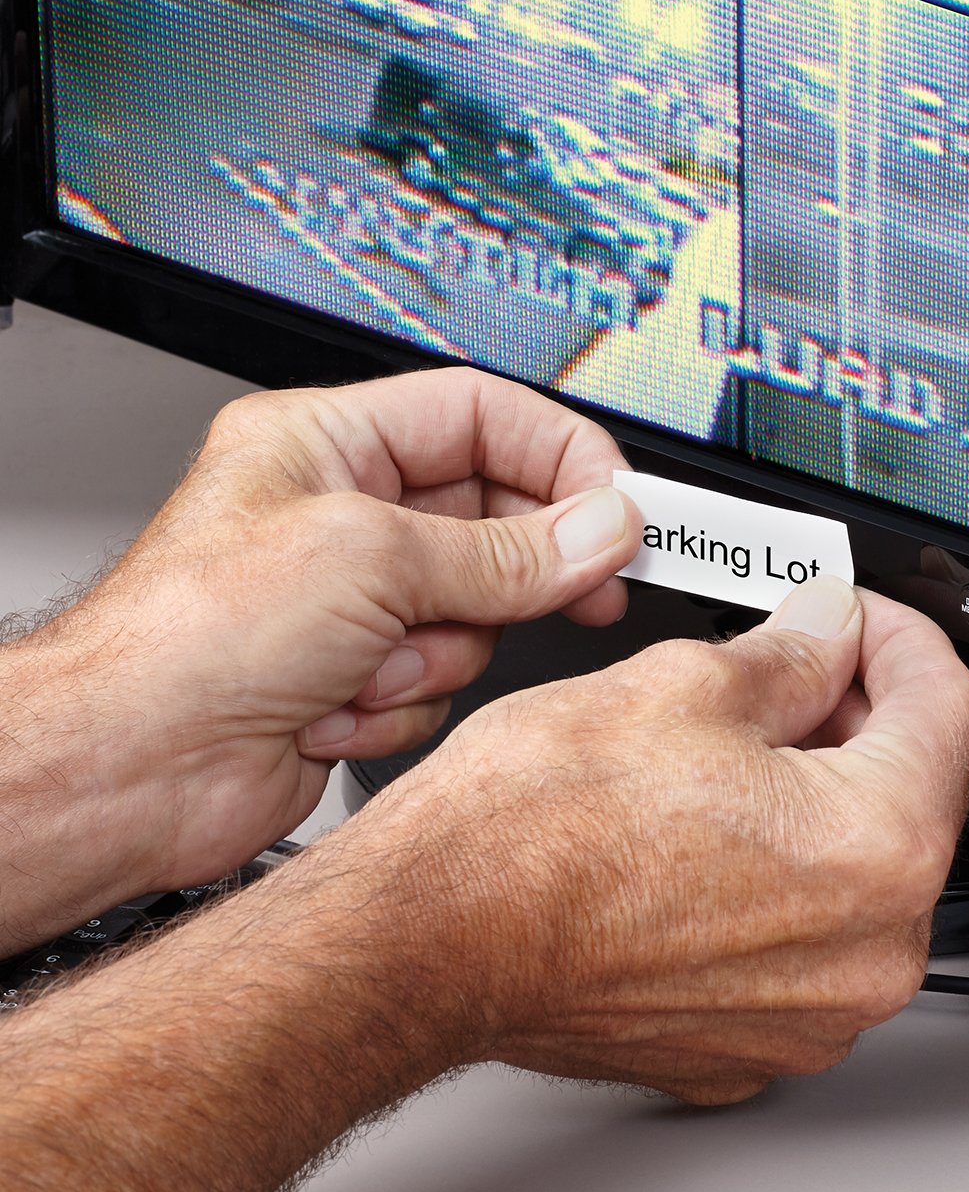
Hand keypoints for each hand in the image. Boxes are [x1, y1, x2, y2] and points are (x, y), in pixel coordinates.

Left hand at [0, 367, 640, 939]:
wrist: (124, 776)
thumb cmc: (185, 642)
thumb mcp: (369, 559)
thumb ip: (506, 550)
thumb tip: (600, 528)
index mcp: (327, 443)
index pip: (480, 416)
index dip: (560, 453)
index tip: (621, 500)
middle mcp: (345, 514)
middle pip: (492, 516)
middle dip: (526, 563)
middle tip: (595, 580)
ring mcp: (357, 598)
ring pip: (479, 609)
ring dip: (438, 647)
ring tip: (374, 659)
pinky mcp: (363, 672)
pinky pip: (446, 674)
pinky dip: (405, 698)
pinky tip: (335, 706)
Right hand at [383, 576, 968, 1103]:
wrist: (427, 941)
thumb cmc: (530, 831)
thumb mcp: (683, 684)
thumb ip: (793, 652)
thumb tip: (828, 630)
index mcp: (876, 848)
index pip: (949, 710)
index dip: (904, 638)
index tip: (864, 618)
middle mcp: (866, 952)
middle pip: (912, 793)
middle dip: (860, 715)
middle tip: (797, 663)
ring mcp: (810, 1012)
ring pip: (857, 869)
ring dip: (819, 795)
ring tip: (734, 746)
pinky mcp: (751, 1040)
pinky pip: (803, 938)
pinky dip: (779, 874)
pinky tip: (710, 829)